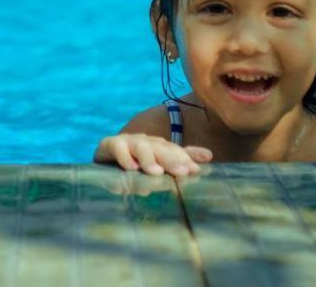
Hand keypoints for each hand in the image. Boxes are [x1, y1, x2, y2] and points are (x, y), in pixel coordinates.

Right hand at [97, 133, 212, 176]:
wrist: (106, 157)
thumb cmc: (136, 162)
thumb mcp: (159, 163)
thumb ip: (181, 157)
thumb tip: (209, 155)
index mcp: (159, 145)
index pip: (174, 151)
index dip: (184, 159)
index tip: (194, 171)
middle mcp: (145, 141)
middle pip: (160, 148)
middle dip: (171, 159)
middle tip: (182, 172)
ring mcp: (128, 141)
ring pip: (141, 147)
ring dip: (148, 159)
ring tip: (156, 173)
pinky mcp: (109, 144)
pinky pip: (117, 147)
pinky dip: (124, 157)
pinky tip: (130, 168)